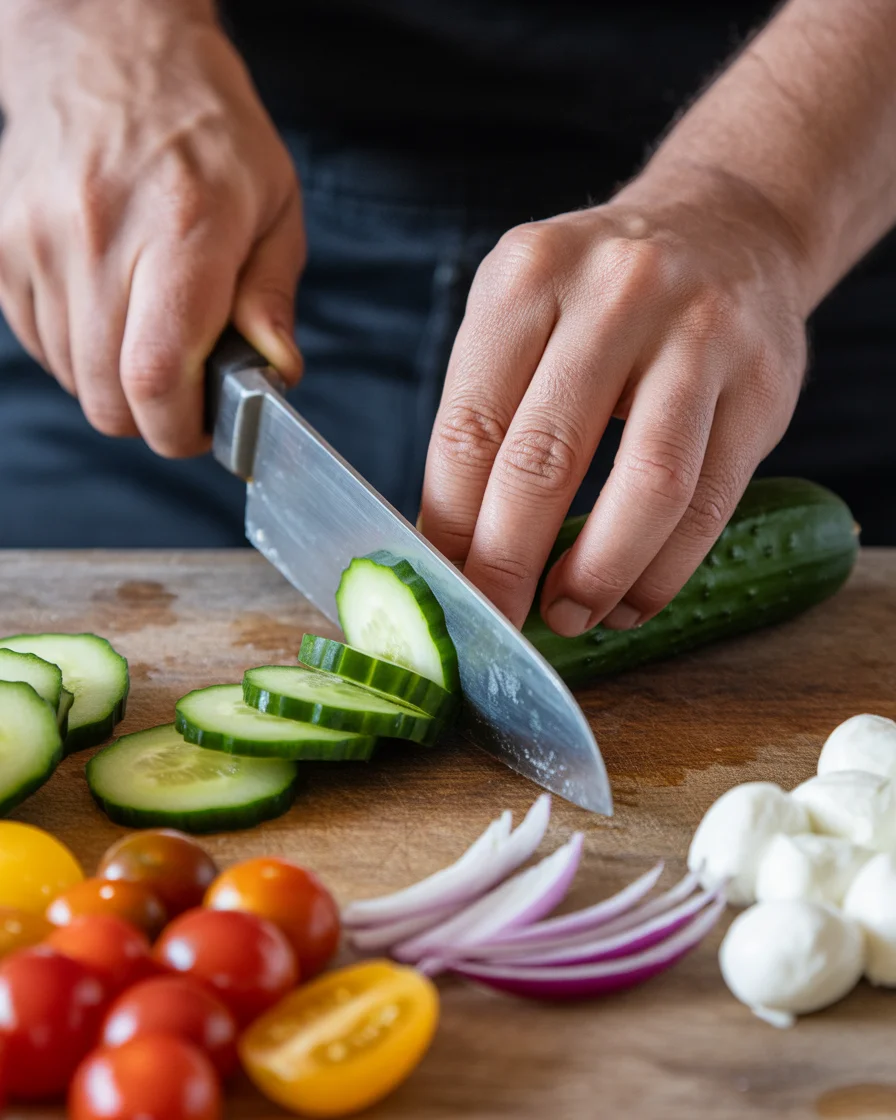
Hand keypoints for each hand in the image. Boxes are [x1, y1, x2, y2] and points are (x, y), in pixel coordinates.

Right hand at [0, 0, 302, 455]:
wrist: (109, 48)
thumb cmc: (206, 129)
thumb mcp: (274, 206)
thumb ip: (271, 298)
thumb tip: (276, 374)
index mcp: (183, 228)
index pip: (157, 375)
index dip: (179, 429)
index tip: (202, 430)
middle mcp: (98, 234)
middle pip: (107, 395)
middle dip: (152, 417)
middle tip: (185, 390)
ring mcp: (37, 238)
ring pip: (72, 377)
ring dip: (115, 382)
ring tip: (149, 329)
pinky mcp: (1, 244)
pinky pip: (38, 342)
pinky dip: (77, 350)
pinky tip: (110, 308)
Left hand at [421, 167, 808, 634]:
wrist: (727, 227)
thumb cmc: (599, 295)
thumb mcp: (524, 313)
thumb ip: (485, 413)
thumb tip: (448, 544)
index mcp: (528, 278)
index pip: (471, 429)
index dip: (451, 526)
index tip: (444, 586)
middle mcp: (615, 295)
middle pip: (545, 460)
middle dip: (509, 563)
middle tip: (496, 621)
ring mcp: (701, 335)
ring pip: (647, 487)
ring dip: (597, 574)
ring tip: (567, 616)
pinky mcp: (764, 385)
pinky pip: (712, 502)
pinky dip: (664, 571)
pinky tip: (630, 600)